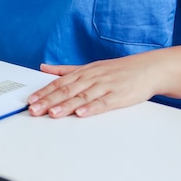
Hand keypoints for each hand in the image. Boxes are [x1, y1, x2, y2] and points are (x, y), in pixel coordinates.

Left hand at [27, 54, 159, 117]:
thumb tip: (43, 68)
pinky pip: (104, 102)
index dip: (44, 92)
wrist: (150, 68)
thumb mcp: (89, 67)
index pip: (59, 83)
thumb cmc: (118, 70)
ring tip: (52, 113)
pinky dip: (92, 108)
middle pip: (67, 90)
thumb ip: (65, 70)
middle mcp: (92, 78)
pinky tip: (81, 113)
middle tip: (34, 109)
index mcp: (83, 72)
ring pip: (82, 96)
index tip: (30, 100)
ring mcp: (106, 86)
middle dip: (49, 100)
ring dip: (66, 105)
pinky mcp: (119, 95)